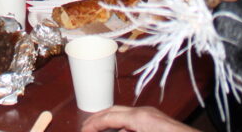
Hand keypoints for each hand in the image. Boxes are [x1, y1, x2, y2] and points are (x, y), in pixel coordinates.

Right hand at [81, 105, 198, 131]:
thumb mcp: (138, 130)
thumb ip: (122, 131)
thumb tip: (105, 127)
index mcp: (140, 117)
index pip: (109, 116)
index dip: (93, 123)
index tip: (83, 130)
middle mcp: (146, 113)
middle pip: (115, 111)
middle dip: (99, 119)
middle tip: (86, 128)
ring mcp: (153, 116)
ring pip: (125, 116)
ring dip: (111, 123)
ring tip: (99, 130)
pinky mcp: (158, 122)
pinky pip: (135, 121)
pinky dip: (123, 126)